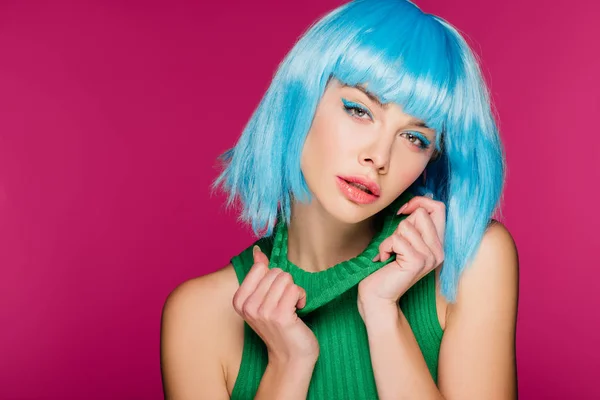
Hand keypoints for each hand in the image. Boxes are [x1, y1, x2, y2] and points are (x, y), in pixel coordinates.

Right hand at [232, 245, 319, 363]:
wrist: (291, 357)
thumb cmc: (280, 326)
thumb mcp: (264, 298)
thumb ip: (260, 273)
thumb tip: (258, 251)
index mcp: (239, 300)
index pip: (260, 268)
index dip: (273, 278)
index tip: (274, 296)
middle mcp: (248, 306)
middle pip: (275, 272)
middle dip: (285, 285)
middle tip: (284, 304)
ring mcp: (263, 312)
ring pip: (286, 279)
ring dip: (294, 291)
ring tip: (291, 308)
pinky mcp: (280, 316)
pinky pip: (295, 289)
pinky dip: (301, 298)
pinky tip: (298, 311)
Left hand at [357, 195, 445, 318]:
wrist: (377, 295)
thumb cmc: (385, 266)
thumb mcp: (403, 241)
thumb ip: (413, 225)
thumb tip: (414, 202)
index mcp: (438, 244)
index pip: (439, 208)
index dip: (419, 202)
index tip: (402, 211)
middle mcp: (439, 251)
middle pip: (421, 214)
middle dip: (401, 225)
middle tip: (395, 246)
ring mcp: (430, 257)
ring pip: (406, 226)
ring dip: (390, 238)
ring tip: (390, 255)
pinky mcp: (418, 261)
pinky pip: (396, 239)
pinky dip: (385, 247)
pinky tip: (386, 261)